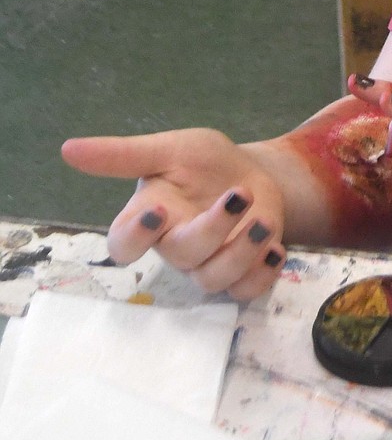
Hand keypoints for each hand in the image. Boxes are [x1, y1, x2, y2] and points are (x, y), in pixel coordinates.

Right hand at [61, 129, 285, 300]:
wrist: (253, 173)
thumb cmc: (205, 163)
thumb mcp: (171, 149)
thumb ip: (124, 154)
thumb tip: (67, 149)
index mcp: (152, 216)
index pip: (124, 242)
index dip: (135, 236)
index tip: (159, 211)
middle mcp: (176, 246)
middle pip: (182, 255)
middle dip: (212, 228)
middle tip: (239, 195)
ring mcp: (209, 263)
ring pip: (215, 278)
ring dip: (244, 250)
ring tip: (264, 221)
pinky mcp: (242, 272)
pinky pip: (246, 291)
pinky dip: (263, 274)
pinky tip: (276, 248)